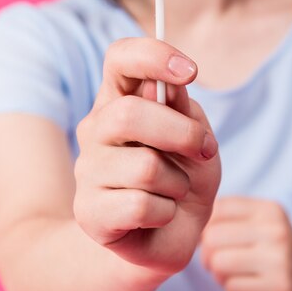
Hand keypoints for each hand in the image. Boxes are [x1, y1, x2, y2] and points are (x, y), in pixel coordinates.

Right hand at [74, 38, 220, 275]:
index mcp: (120, 98)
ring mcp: (87, 169)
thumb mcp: (197, 140)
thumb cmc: (183, 177)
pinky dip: (166, 212)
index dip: (153, 56)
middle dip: (181, 134)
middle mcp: (96, 127)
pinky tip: (158, 214)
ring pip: (144, 166)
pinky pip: (140, 205)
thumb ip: (184, 112)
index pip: (120, 58)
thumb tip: (169, 86)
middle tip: (204, 149)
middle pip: (129, 113)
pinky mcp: (88, 211)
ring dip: (177, 182)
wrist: (169, 235)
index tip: (191, 72)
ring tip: (173, 191)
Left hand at [201, 197, 291, 290]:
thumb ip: (232, 217)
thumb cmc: (278, 259)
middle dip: (210, 256)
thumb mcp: (264, 227)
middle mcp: (276, 230)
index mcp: (269, 209)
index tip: (219, 243)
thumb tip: (192, 221)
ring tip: (237, 277)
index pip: (217, 209)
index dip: (208, 229)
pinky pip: (231, 289)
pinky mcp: (279, 290)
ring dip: (220, 276)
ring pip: (218, 263)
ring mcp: (279, 259)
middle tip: (224, 265)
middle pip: (212, 237)